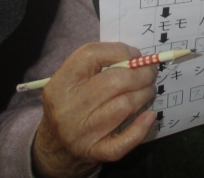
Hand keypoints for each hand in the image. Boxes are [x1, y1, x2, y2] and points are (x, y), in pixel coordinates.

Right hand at [32, 43, 157, 177]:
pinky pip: (123, 140)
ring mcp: (81, 132)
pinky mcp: (94, 152)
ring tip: (148, 90)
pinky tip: (149, 116)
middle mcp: (68, 108)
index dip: (119, 51)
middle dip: (140, 73)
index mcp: (61, 84)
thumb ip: (97, 66)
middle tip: (150, 73)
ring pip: (123, 106)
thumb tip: (135, 58)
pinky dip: (141, 128)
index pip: (90, 55)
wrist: (54, 149)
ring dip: (144, 94)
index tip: (135, 55)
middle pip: (114, 81)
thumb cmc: (69, 106)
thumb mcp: (70, 82)